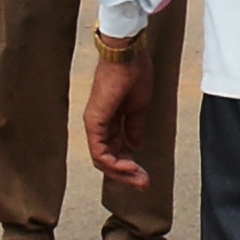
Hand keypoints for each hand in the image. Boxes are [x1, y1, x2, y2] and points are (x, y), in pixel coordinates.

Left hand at [84, 45, 153, 190]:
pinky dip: (114, 163)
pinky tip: (130, 166)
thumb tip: (135, 145)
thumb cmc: (134, 73)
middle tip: (144, 183)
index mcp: (109, 119)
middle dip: (127, 175)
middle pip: (107, 159)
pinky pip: (99, 151)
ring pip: (102, 160)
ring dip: (122, 173)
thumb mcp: (137, 108)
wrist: (129, 56)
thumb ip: (134, 127)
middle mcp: (98, 124)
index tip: (145, 176)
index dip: (129, 166)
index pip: (114, 150)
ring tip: (140, 178)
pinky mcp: (94, 121)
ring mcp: (94, 123)